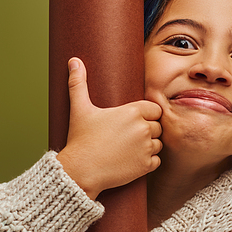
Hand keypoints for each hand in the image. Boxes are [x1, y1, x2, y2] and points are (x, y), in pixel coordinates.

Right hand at [57, 58, 162, 198]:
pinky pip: (156, 161)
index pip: (154, 109)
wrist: (81, 170)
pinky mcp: (145, 166)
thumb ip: (78, 83)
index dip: (146, 115)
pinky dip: (148, 162)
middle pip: (157, 126)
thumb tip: (73, 61)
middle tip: (129, 136)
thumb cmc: (81, 139)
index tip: (134, 121)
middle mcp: (143, 128)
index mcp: (132, 112)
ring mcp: (146, 148)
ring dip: (149, 146)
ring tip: (131, 148)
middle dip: (147, 130)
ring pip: (158, 144)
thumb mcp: (79, 109)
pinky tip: (133, 161)